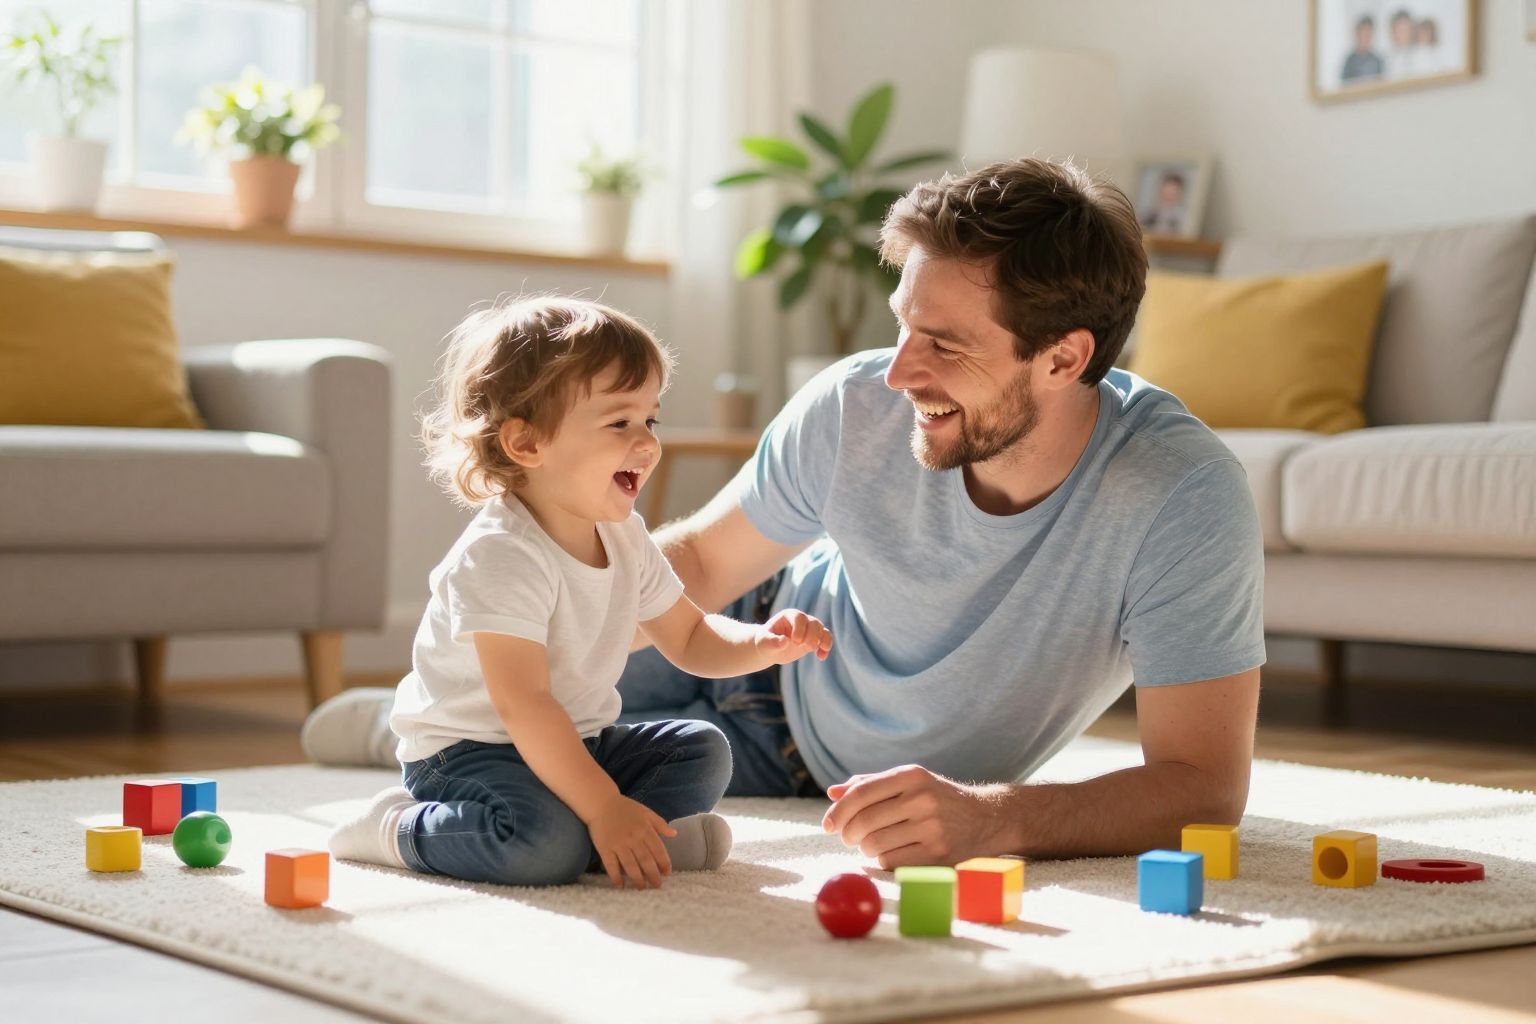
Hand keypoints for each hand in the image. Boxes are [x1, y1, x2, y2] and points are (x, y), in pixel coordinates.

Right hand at [586, 795, 674, 888]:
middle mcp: (633, 838)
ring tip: (641, 888)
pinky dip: (616, 876)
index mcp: (645, 829)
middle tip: (657, 886)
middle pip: (645, 860)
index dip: (663, 863)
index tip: (667, 873)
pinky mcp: (604, 848)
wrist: (600, 803)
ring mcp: (618, 844)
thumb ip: (660, 824)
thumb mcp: (645, 812)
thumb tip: (674, 834)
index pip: (658, 849)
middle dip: (653, 875)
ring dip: (637, 879)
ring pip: (630, 865)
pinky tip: (620, 885)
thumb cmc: (624, 808)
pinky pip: (611, 865)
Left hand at [756, 609, 832, 663]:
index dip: (800, 629)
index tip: (795, 642)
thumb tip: (784, 641)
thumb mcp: (764, 642)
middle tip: (806, 648)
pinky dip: (826, 647)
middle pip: (813, 623)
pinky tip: (821, 657)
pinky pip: (825, 639)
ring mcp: (809, 629)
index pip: (799, 617)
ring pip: (822, 630)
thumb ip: (772, 641)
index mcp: (789, 615)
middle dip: (812, 636)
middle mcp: (801, 620)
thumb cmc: (765, 642)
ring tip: (815, 651)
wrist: (771, 648)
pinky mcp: (814, 639)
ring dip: (822, 640)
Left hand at [820, 765, 1009, 868]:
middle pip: (864, 821)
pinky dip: (883, 860)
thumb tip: (832, 793)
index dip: (838, 811)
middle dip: (848, 833)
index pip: (862, 793)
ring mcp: (932, 828)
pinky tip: (891, 852)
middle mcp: (922, 798)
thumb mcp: (909, 783)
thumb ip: (870, 785)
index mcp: (912, 775)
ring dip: (865, 848)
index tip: (826, 824)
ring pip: (875, 844)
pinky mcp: (938, 854)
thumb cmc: (937, 798)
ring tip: (872, 843)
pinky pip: (891, 862)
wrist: (987, 818)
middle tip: (848, 837)